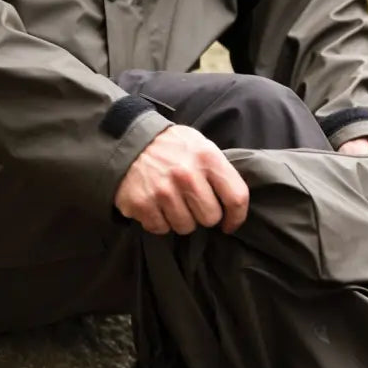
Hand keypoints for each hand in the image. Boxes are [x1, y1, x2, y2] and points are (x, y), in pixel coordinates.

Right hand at [114, 125, 249, 235]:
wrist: (130, 139)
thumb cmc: (172, 146)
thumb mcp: (201, 145)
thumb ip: (218, 170)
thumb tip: (233, 202)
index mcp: (207, 158)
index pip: (236, 197)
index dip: (236, 217)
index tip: (229, 223)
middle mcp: (187, 175)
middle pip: (210, 218)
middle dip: (204, 215)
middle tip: (193, 204)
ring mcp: (163, 191)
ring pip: (186, 227)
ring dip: (181, 220)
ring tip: (173, 202)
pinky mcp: (142, 204)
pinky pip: (161, 228)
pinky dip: (159, 221)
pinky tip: (156, 205)